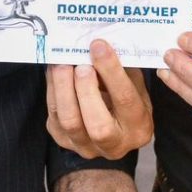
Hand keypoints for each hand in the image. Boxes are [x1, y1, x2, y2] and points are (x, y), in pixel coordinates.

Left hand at [46, 41, 151, 158]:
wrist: (113, 128)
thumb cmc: (127, 100)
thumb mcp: (134, 84)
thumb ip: (122, 68)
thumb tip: (100, 44)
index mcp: (139, 127)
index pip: (125, 100)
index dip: (111, 71)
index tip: (99, 46)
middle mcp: (114, 144)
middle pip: (97, 124)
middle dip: (86, 89)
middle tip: (80, 63)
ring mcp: (86, 146)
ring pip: (70, 122)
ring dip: (63, 88)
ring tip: (63, 64)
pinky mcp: (63, 141)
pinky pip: (54, 117)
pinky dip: (52, 90)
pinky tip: (55, 71)